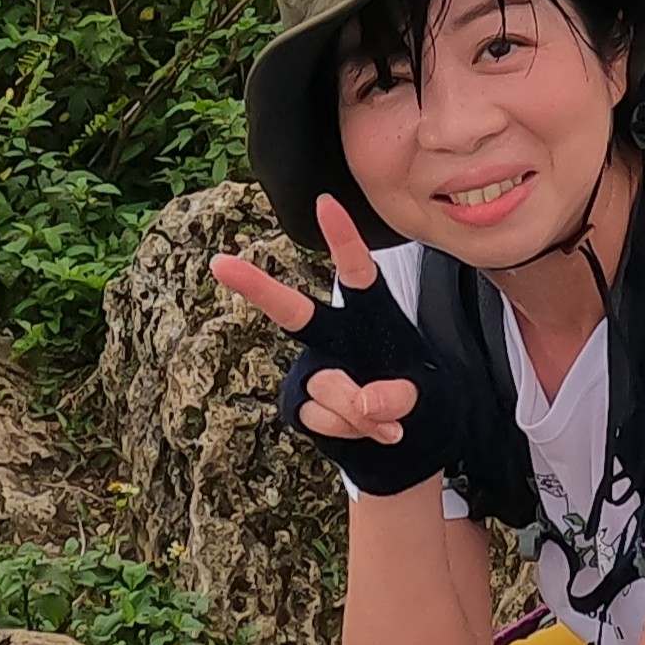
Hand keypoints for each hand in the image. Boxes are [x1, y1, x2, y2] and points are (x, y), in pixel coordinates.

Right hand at [212, 196, 466, 493]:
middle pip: (294, 312)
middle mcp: (334, 335)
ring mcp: (314, 369)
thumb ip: (395, 395)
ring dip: (360, 413)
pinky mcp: (300, 401)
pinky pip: (319, 417)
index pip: (355, 272)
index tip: (326, 203)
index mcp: (370, 315)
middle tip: (220, 263)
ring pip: (326, 388)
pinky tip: (367, 431)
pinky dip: (349, 430)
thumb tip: (360, 403)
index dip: (342, 238)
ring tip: (389, 423)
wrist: (405, 440)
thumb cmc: (418, 396)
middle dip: (257, 288)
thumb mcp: (425, 393)